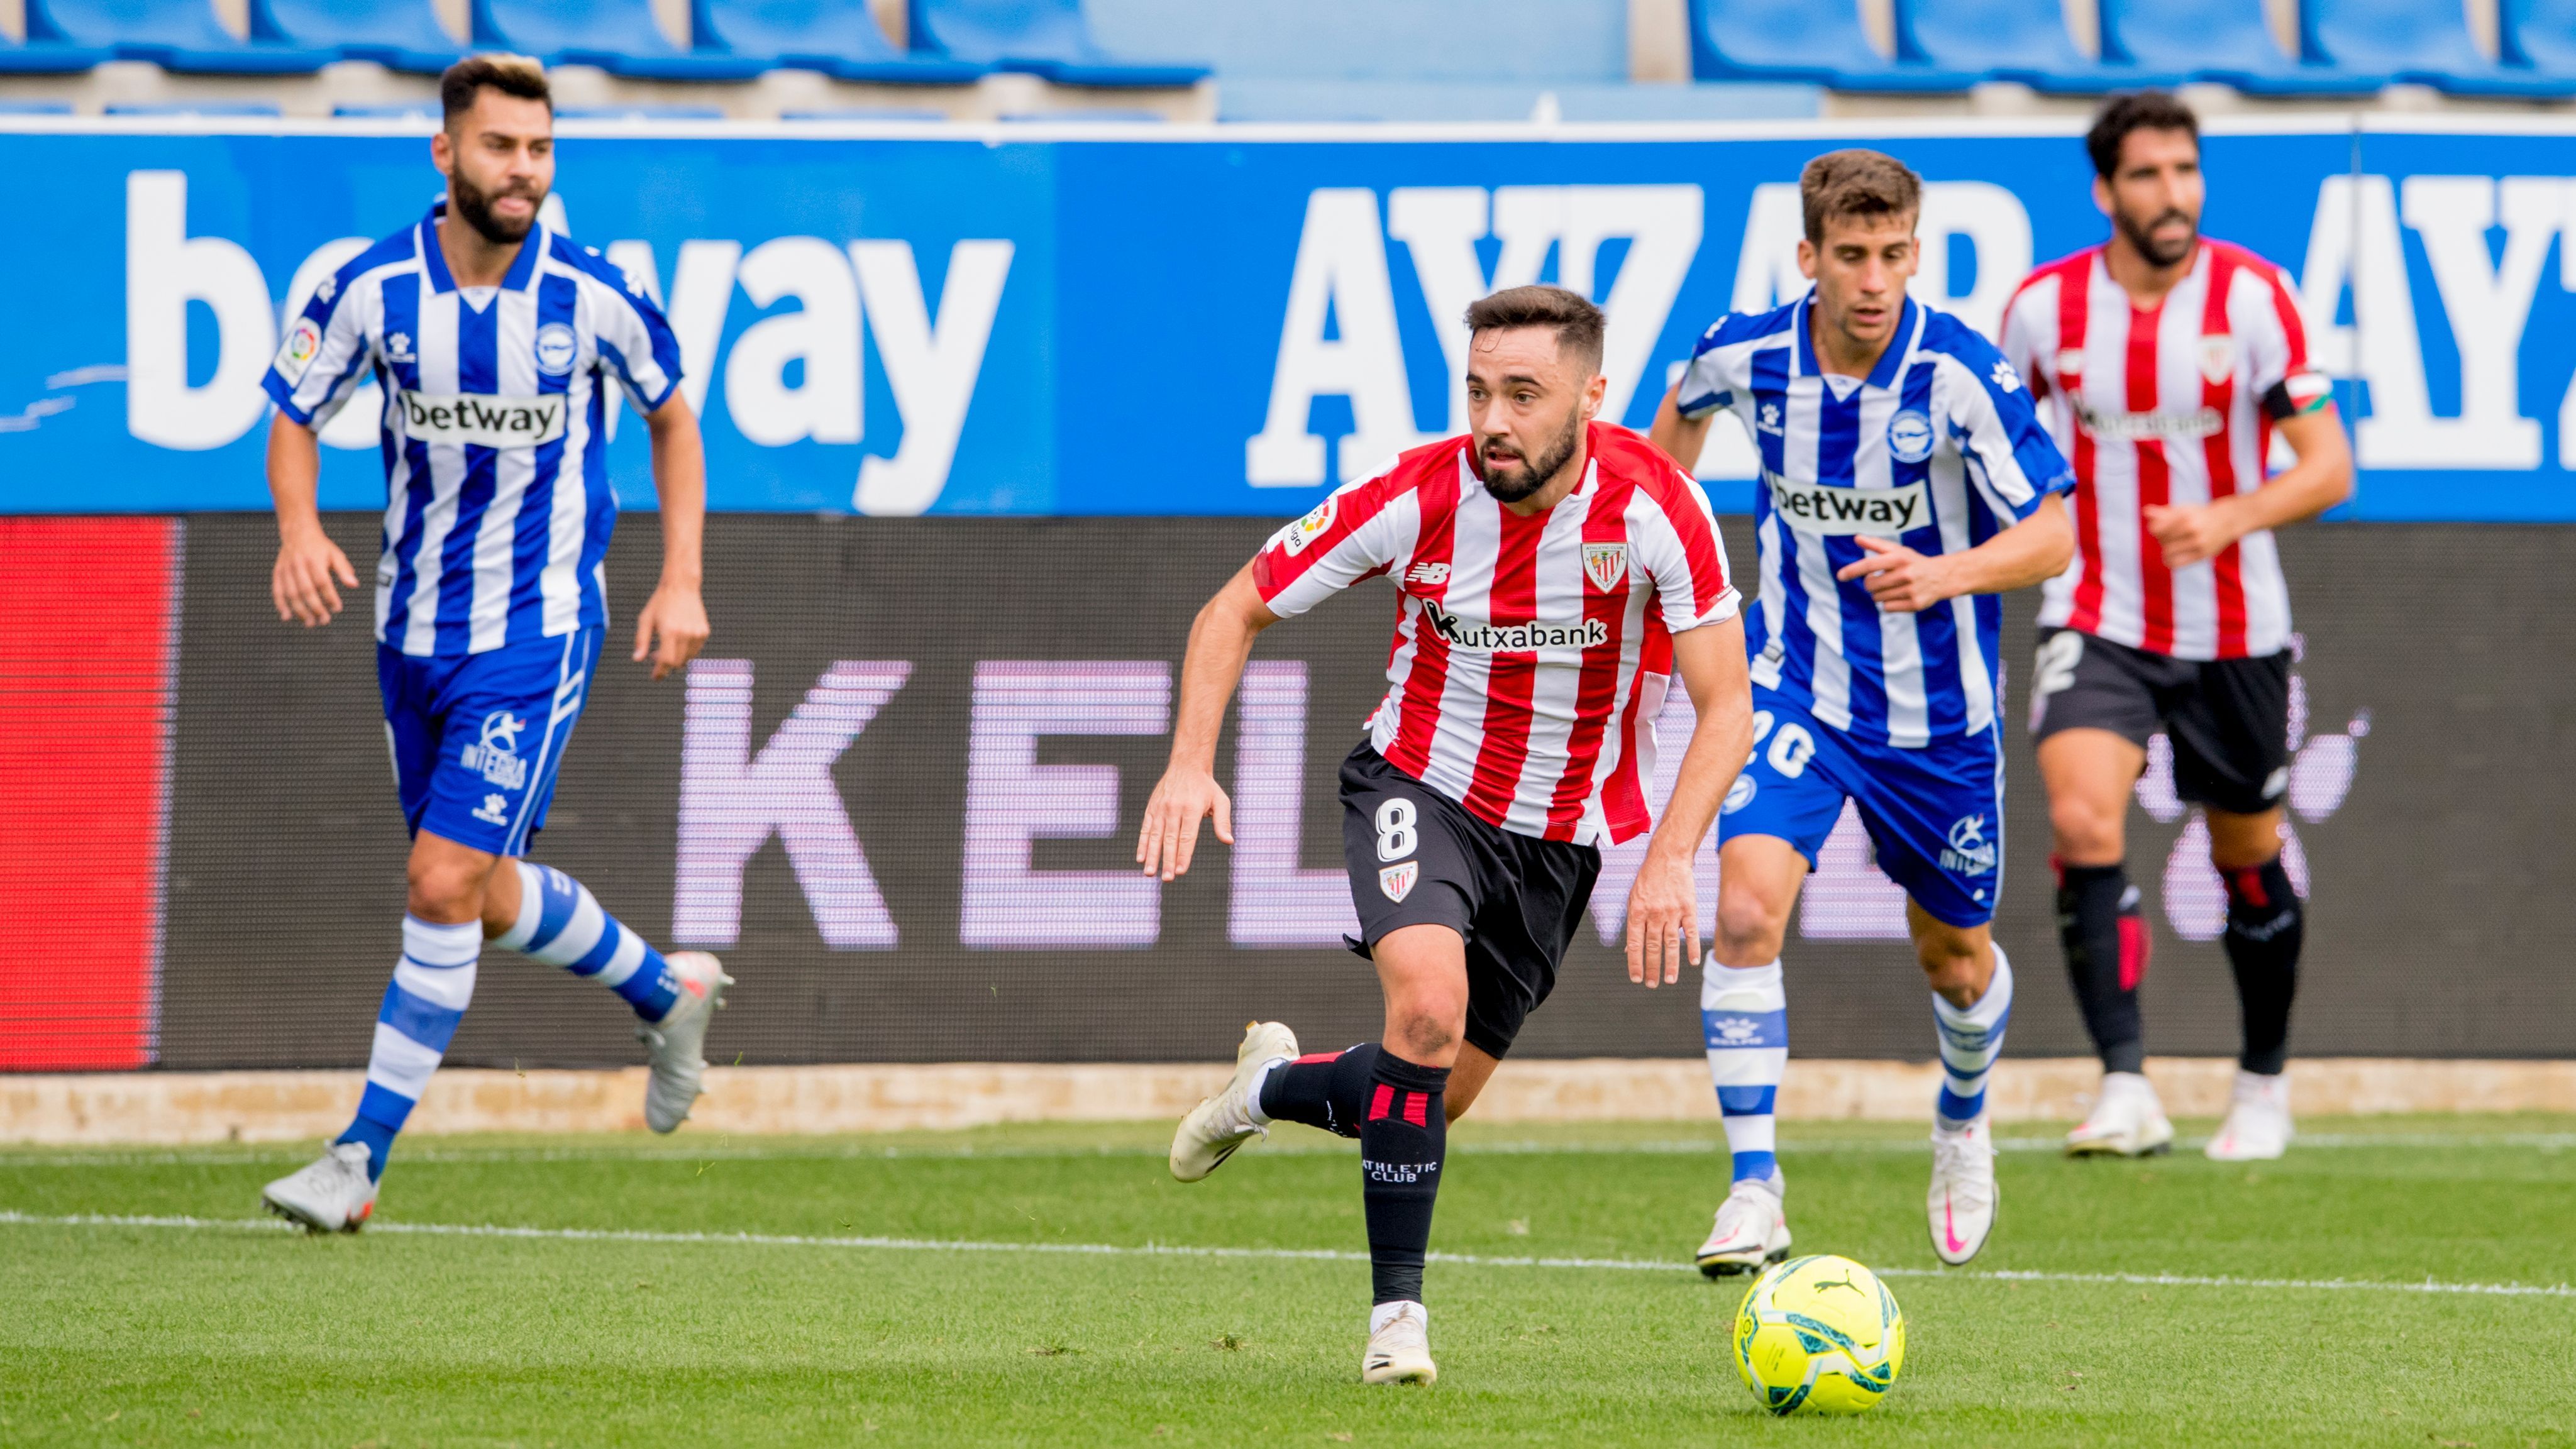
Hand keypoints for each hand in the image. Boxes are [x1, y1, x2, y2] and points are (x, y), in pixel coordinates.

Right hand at [273, 527, 357, 626]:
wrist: (298, 533)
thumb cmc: (320, 547)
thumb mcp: (336, 554)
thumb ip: (344, 570)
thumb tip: (354, 585)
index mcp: (315, 560)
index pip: (323, 582)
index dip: (330, 597)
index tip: (337, 609)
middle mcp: (299, 565)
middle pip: (306, 590)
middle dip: (315, 608)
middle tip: (324, 621)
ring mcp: (286, 569)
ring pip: (291, 593)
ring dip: (299, 610)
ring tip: (310, 623)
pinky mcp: (277, 572)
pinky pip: (277, 591)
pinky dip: (281, 605)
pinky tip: (287, 617)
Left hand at [633, 580, 709, 679]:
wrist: (681, 586)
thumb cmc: (660, 602)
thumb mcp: (645, 620)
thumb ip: (641, 641)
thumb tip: (637, 659)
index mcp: (669, 632)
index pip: (666, 661)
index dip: (660, 672)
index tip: (655, 677)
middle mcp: (685, 634)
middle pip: (676, 663)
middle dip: (665, 665)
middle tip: (655, 656)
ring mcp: (697, 634)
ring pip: (687, 658)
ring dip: (676, 658)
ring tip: (666, 646)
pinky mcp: (704, 632)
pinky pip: (695, 650)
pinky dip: (685, 651)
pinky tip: (677, 639)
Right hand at [1136, 766, 1231, 882]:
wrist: (1186, 765)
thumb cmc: (1206, 787)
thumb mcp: (1220, 800)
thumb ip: (1223, 821)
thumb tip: (1229, 841)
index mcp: (1191, 809)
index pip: (1187, 837)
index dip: (1183, 855)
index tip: (1180, 871)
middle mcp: (1174, 809)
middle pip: (1170, 840)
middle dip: (1168, 860)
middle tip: (1167, 879)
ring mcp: (1161, 809)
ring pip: (1155, 836)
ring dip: (1152, 856)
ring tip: (1150, 873)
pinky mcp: (1152, 808)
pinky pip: (1145, 829)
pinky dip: (1142, 844)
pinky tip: (1141, 859)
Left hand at [1624, 848, 1699, 987]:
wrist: (1668, 858)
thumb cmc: (1649, 879)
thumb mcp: (1633, 899)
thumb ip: (1633, 925)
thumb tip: (1629, 950)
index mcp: (1637, 912)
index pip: (1635, 943)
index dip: (1635, 963)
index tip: (1636, 978)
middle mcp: (1653, 913)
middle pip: (1653, 947)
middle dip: (1652, 968)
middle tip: (1652, 984)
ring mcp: (1672, 912)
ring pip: (1671, 944)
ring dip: (1670, 964)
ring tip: (1670, 980)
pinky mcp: (1688, 908)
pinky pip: (1690, 932)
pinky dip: (1692, 947)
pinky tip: (1692, 962)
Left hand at [1834, 535, 1957, 612]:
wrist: (1942, 576)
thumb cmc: (1913, 562)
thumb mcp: (1898, 551)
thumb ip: (1876, 545)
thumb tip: (1856, 538)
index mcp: (1899, 558)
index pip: (1870, 564)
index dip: (1853, 570)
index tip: (1840, 576)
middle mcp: (1905, 573)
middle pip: (1870, 585)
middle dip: (1871, 584)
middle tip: (1882, 580)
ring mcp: (1910, 590)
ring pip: (1877, 598)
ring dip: (1880, 594)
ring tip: (1894, 587)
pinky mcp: (1915, 604)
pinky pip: (1887, 607)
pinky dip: (1889, 603)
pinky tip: (1900, 596)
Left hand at [2143, 500, 2242, 568]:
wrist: (2228, 520)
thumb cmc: (2200, 514)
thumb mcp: (2183, 509)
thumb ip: (2163, 512)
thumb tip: (2145, 511)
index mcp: (2185, 516)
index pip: (2156, 528)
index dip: (2153, 529)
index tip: (2158, 528)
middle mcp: (2192, 529)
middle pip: (2162, 540)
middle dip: (2161, 539)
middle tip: (2168, 536)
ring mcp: (2199, 543)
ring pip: (2168, 553)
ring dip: (2165, 550)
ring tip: (2171, 545)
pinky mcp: (2203, 555)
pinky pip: (2177, 563)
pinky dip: (2169, 561)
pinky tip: (2170, 557)